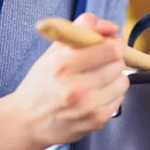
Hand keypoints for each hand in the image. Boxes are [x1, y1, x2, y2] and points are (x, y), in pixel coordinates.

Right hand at [8, 13, 128, 149]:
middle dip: (114, 59)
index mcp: (63, 64)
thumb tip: (109, 26)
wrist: (26, 123)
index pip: (110, 49)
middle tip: (102, 62)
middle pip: (118, 64)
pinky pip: (119, 100)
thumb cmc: (40, 85)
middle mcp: (76, 87)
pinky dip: (111, 95)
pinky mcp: (95, 121)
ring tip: (98, 80)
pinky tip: (96, 95)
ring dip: (114, 78)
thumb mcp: (52, 53)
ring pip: (122, 82)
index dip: (115, 43)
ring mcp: (87, 107)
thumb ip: (79, 31)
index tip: (111, 43)